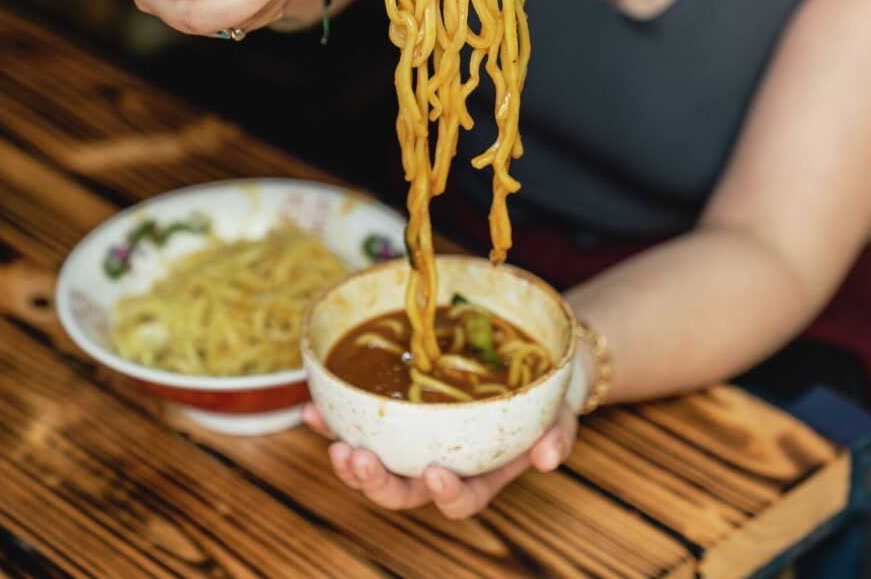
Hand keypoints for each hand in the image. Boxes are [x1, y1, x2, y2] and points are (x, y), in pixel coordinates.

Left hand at [301, 402, 577, 518]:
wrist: (523, 370)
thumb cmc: (541, 401)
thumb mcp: (559, 415)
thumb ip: (557, 436)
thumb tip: (548, 457)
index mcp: (479, 477)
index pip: (459, 499)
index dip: (444, 493)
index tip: (434, 472)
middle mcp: (439, 469)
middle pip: (402, 492)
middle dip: (375, 481)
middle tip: (356, 457)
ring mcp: (410, 448)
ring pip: (374, 467)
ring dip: (348, 460)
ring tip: (331, 440)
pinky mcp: (390, 423)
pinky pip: (357, 428)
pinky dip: (331, 422)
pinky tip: (310, 410)